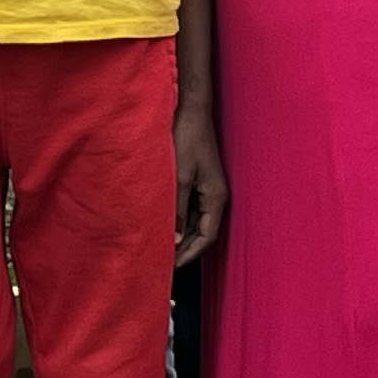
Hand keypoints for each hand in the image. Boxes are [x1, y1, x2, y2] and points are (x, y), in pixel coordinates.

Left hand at [172, 97, 228, 269]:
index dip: (190, 254)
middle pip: (203, 232)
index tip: (171, 267)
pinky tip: (164, 224)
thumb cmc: (188, 138)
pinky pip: (190, 207)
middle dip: (185, 249)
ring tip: (161, 247)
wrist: (191, 110)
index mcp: (216, 197)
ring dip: (181, 234)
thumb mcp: (179, 177)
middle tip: (164, 263)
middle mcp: (215, 195)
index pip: (207, 237)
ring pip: (196, 220)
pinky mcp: (198, 179)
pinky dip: (179, 219)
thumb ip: (178, 210)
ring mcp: (207, 187)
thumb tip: (175, 239)